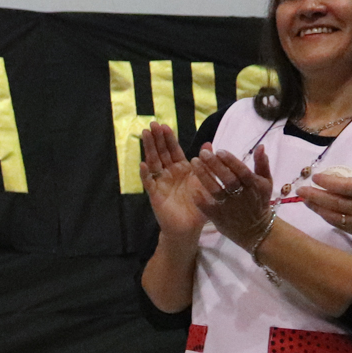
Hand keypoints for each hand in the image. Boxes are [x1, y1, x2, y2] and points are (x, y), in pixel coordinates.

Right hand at [139, 123, 207, 240]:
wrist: (190, 228)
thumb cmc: (198, 206)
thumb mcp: (205, 182)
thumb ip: (206, 164)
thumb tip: (209, 143)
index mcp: (182, 169)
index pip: (173, 150)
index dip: (168, 138)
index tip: (164, 125)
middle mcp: (169, 173)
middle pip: (161, 152)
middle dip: (156, 138)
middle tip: (152, 124)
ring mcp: (161, 182)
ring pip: (153, 162)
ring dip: (149, 149)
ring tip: (145, 135)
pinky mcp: (155, 194)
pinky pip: (149, 182)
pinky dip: (146, 174)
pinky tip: (143, 164)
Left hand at [192, 144, 275, 250]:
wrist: (255, 231)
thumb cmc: (258, 202)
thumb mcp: (266, 183)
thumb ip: (262, 164)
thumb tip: (261, 146)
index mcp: (254, 186)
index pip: (242, 171)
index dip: (231, 161)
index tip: (219, 150)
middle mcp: (242, 196)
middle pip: (228, 179)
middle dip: (215, 165)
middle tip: (203, 153)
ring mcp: (229, 207)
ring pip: (216, 191)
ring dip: (204, 176)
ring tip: (194, 162)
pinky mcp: (218, 217)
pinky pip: (207, 207)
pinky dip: (200, 197)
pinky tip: (191, 186)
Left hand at [301, 141, 351, 285]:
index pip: (342, 186)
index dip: (326, 182)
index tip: (315, 177)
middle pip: (333, 202)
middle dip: (314, 196)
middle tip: (300, 191)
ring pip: (335, 217)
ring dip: (319, 209)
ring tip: (307, 202)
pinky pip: (344, 227)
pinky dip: (331, 220)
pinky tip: (323, 214)